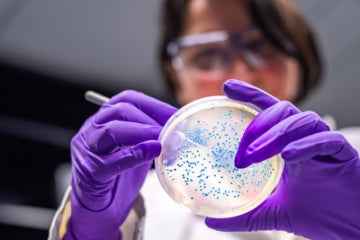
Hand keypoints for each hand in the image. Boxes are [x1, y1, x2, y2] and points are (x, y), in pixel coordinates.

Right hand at [65, 90, 176, 239]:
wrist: (98, 207)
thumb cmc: (119, 175)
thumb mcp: (137, 149)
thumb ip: (152, 138)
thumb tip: (180, 131)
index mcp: (105, 119)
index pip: (128, 99)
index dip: (154, 105)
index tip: (176, 115)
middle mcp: (92, 129)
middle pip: (120, 111)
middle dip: (150, 118)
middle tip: (172, 130)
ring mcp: (88, 150)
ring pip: (112, 131)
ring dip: (143, 132)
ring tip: (163, 139)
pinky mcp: (90, 172)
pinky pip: (111, 161)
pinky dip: (134, 154)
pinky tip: (152, 151)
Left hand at [206, 79, 359, 239]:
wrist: (353, 228)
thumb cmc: (320, 213)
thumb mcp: (274, 213)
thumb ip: (246, 215)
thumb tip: (211, 222)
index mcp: (289, 145)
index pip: (268, 111)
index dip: (249, 95)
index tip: (226, 87)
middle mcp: (305, 139)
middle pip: (283, 110)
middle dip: (258, 124)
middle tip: (242, 152)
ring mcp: (325, 146)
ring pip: (303, 120)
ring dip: (276, 134)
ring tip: (254, 155)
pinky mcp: (344, 156)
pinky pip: (327, 140)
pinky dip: (306, 144)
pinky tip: (288, 156)